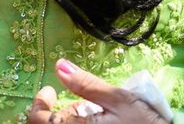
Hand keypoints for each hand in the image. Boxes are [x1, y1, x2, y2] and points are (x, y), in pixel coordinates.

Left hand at [28, 60, 169, 123]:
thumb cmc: (145, 123)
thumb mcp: (118, 99)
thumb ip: (87, 84)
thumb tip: (60, 65)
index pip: (38, 120)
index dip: (39, 103)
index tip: (50, 90)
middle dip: (51, 114)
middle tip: (69, 101)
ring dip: (63, 121)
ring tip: (88, 112)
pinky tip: (92, 121)